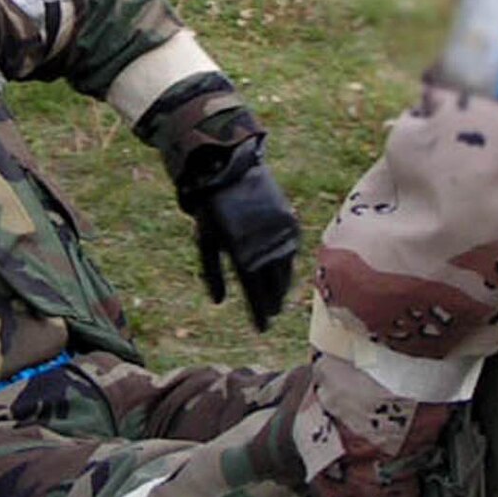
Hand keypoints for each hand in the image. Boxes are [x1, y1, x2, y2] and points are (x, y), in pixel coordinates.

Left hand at [185, 144, 300, 329]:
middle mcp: (267, 249)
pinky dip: (287, 263)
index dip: (260, 314)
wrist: (229, 168)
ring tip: (278, 298)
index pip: (256, 295)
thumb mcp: (205, 242)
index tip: (262, 328)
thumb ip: (212, 273)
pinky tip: (284, 269)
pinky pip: (292, 250)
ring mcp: (281, 235)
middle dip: (273, 302)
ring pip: (286, 270)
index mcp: (244, 257)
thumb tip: (219, 303)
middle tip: (271, 314)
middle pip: (274, 286)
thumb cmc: (211, 208)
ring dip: (283, 286)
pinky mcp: (290, 221)